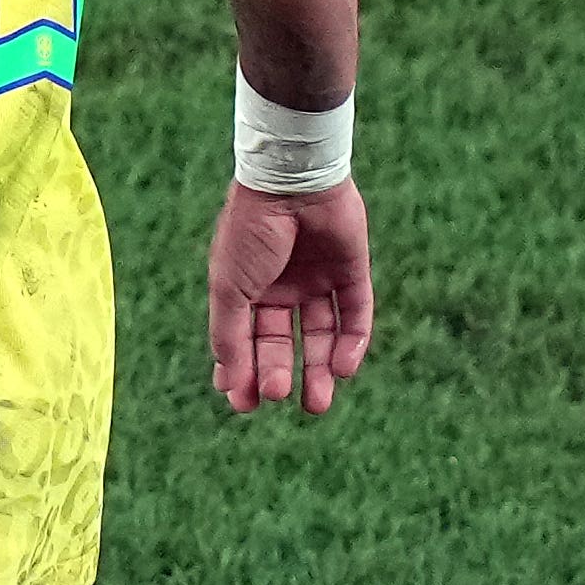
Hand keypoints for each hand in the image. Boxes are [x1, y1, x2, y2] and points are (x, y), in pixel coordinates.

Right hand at [207, 179, 372, 413]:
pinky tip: (344, 368)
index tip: (244, 403)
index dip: (244, 372)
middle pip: (283, 342)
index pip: (246, 340)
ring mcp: (318, 279)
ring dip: (320, 370)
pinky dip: (352, 343)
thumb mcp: (229, 289)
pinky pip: (355, 314)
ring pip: (322, 335)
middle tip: (278, 396)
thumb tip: (229, 385)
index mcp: (247, 288)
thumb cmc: (250, 231)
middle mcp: (283, 286)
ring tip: (317, 403)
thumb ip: (229, 337)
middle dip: (279, 372)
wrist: (290, 180)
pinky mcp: (351, 270)